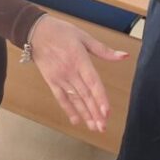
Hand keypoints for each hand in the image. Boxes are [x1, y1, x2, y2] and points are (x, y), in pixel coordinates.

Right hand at [29, 15, 129, 131]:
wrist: (35, 32)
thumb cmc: (60, 32)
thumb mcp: (84, 37)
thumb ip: (103, 50)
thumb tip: (123, 56)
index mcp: (80, 60)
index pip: (93, 83)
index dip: (100, 98)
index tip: (107, 112)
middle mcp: (70, 72)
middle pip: (85, 95)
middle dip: (95, 113)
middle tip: (103, 127)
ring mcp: (60, 78)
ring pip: (75, 99)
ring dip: (85, 114)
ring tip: (94, 127)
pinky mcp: (52, 81)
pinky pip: (61, 98)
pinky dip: (68, 109)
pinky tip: (76, 120)